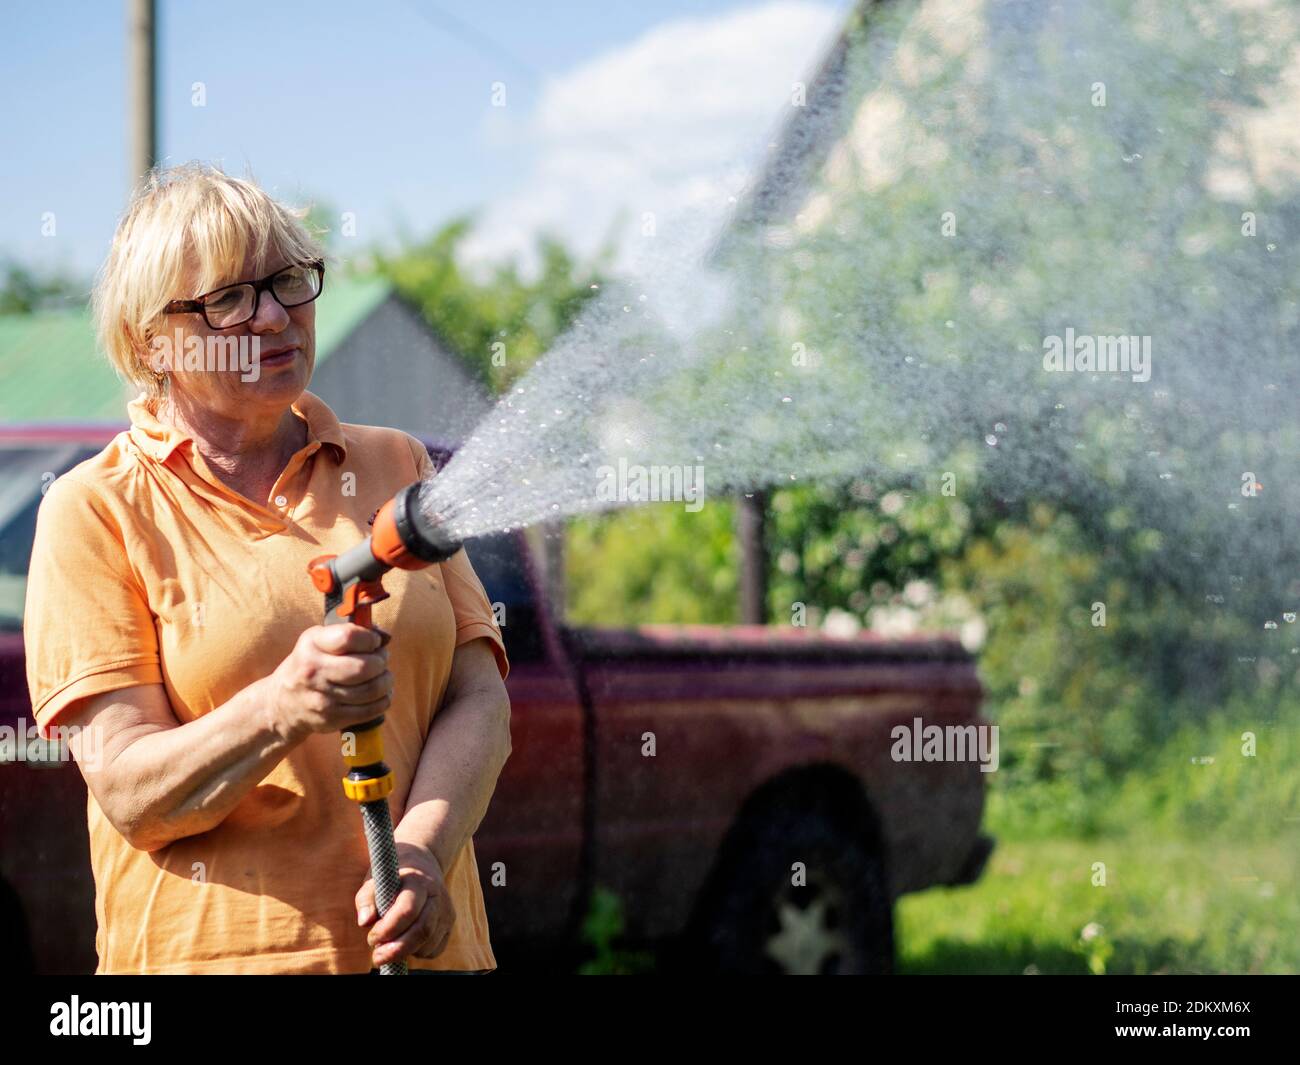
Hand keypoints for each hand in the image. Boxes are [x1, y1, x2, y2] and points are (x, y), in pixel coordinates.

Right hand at [269, 624, 392, 740]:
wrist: (283, 704)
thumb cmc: (310, 664)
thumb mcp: (318, 640)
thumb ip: (349, 632)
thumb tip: (384, 636)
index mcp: (311, 645)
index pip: (349, 637)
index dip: (370, 638)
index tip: (374, 642)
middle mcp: (313, 672)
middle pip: (365, 667)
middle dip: (381, 661)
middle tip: (381, 661)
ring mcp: (322, 699)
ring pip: (372, 689)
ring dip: (386, 681)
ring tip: (382, 676)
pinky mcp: (332, 719)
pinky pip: (372, 709)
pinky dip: (383, 699)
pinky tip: (380, 694)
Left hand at [355, 841, 455, 966]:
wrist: (421, 865)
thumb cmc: (392, 876)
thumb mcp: (375, 880)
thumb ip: (366, 899)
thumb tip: (364, 922)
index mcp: (419, 882)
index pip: (408, 910)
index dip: (388, 929)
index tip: (371, 938)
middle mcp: (438, 896)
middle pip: (423, 931)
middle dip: (397, 950)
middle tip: (376, 957)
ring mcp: (447, 911)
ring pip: (428, 944)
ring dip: (405, 952)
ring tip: (388, 945)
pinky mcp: (449, 925)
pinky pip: (434, 950)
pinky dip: (417, 953)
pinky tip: (405, 941)